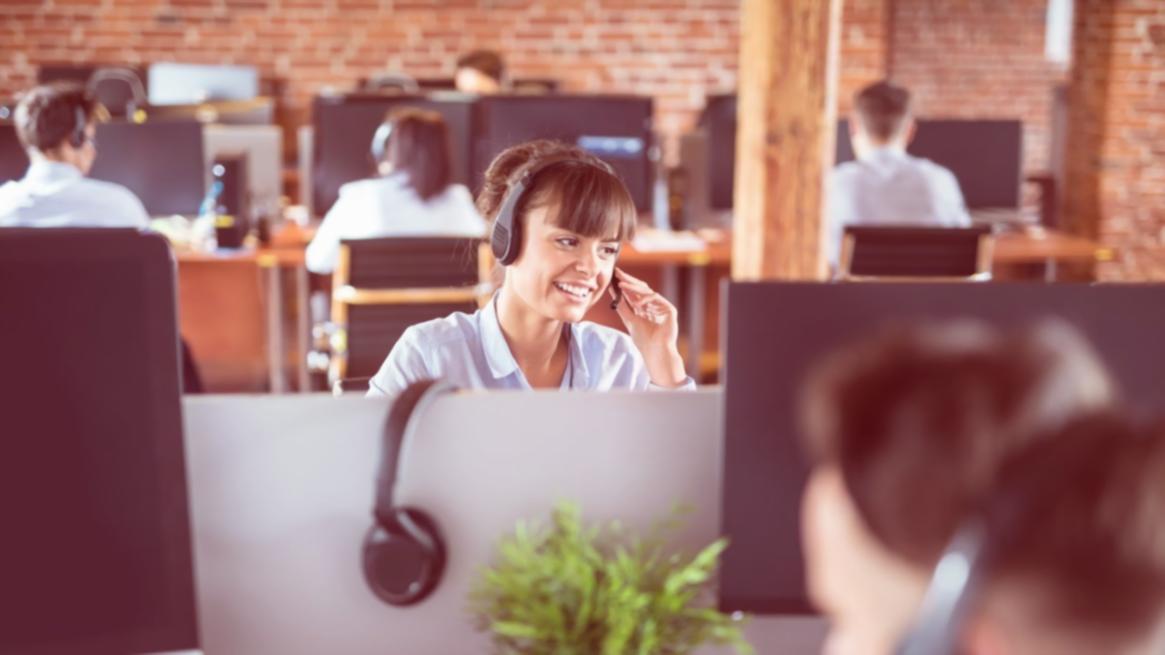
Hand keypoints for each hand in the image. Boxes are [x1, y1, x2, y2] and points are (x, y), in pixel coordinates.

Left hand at [610, 268, 687, 387]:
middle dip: (629, 280)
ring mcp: (661, 307)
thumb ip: (623, 306)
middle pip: (640, 289)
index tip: (614, 277)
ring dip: (633, 287)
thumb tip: (613, 292)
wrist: (655, 351)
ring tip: (621, 284)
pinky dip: (645, 298)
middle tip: (618, 273)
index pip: (633, 293)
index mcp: (644, 309)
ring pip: (647, 291)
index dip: (624, 285)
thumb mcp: (629, 320)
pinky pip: (656, 298)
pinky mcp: (669, 309)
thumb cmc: (643, 340)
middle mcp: (653, 306)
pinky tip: (636, 302)